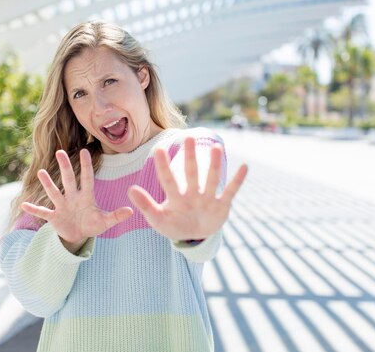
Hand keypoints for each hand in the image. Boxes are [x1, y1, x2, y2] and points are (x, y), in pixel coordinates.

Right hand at [21, 149, 132, 251]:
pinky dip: (34, 210)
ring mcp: (62, 206)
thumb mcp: (105, 222)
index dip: (86, 166)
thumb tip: (131, 211)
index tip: (85, 151)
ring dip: (48, 183)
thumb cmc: (92, 225)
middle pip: (68, 180)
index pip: (86, 178)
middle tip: (60, 151)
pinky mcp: (54, 217)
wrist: (78, 236)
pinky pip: (42, 212)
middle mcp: (72, 197)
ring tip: (41, 172)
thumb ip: (116, 216)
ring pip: (54, 192)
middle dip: (65, 167)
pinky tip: (25, 205)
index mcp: (86, 197)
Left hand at [128, 137, 247, 240]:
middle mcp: (192, 194)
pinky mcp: (221, 207)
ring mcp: (207, 199)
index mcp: (175, 197)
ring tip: (216, 148)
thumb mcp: (157, 219)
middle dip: (190, 158)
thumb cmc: (174, 225)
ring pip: (211, 180)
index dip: (163, 166)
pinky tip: (244, 166)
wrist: (193, 237)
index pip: (167, 180)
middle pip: (190, 174)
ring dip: (213, 165)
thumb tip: (130, 189)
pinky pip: (230, 192)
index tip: (158, 150)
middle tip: (188, 138)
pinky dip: (237, 181)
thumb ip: (145, 205)